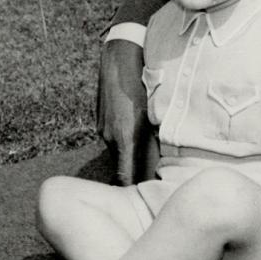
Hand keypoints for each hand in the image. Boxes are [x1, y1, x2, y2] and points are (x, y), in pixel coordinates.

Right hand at [96, 39, 157, 184]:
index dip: (132, 192)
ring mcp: (102, 129)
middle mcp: (109, 137)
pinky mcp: (101, 121)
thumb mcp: (153, 114)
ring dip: (131, 156)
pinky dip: (124, 142)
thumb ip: (154, 143)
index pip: (124, 178)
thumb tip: (160, 167)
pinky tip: (136, 132)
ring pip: (119, 152)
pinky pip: (113, 139)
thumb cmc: (142, 83)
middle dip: (135, 175)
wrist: (119, 55)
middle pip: (122, 167)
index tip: (142, 204)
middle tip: (152, 184)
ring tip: (147, 155)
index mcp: (124, 138)